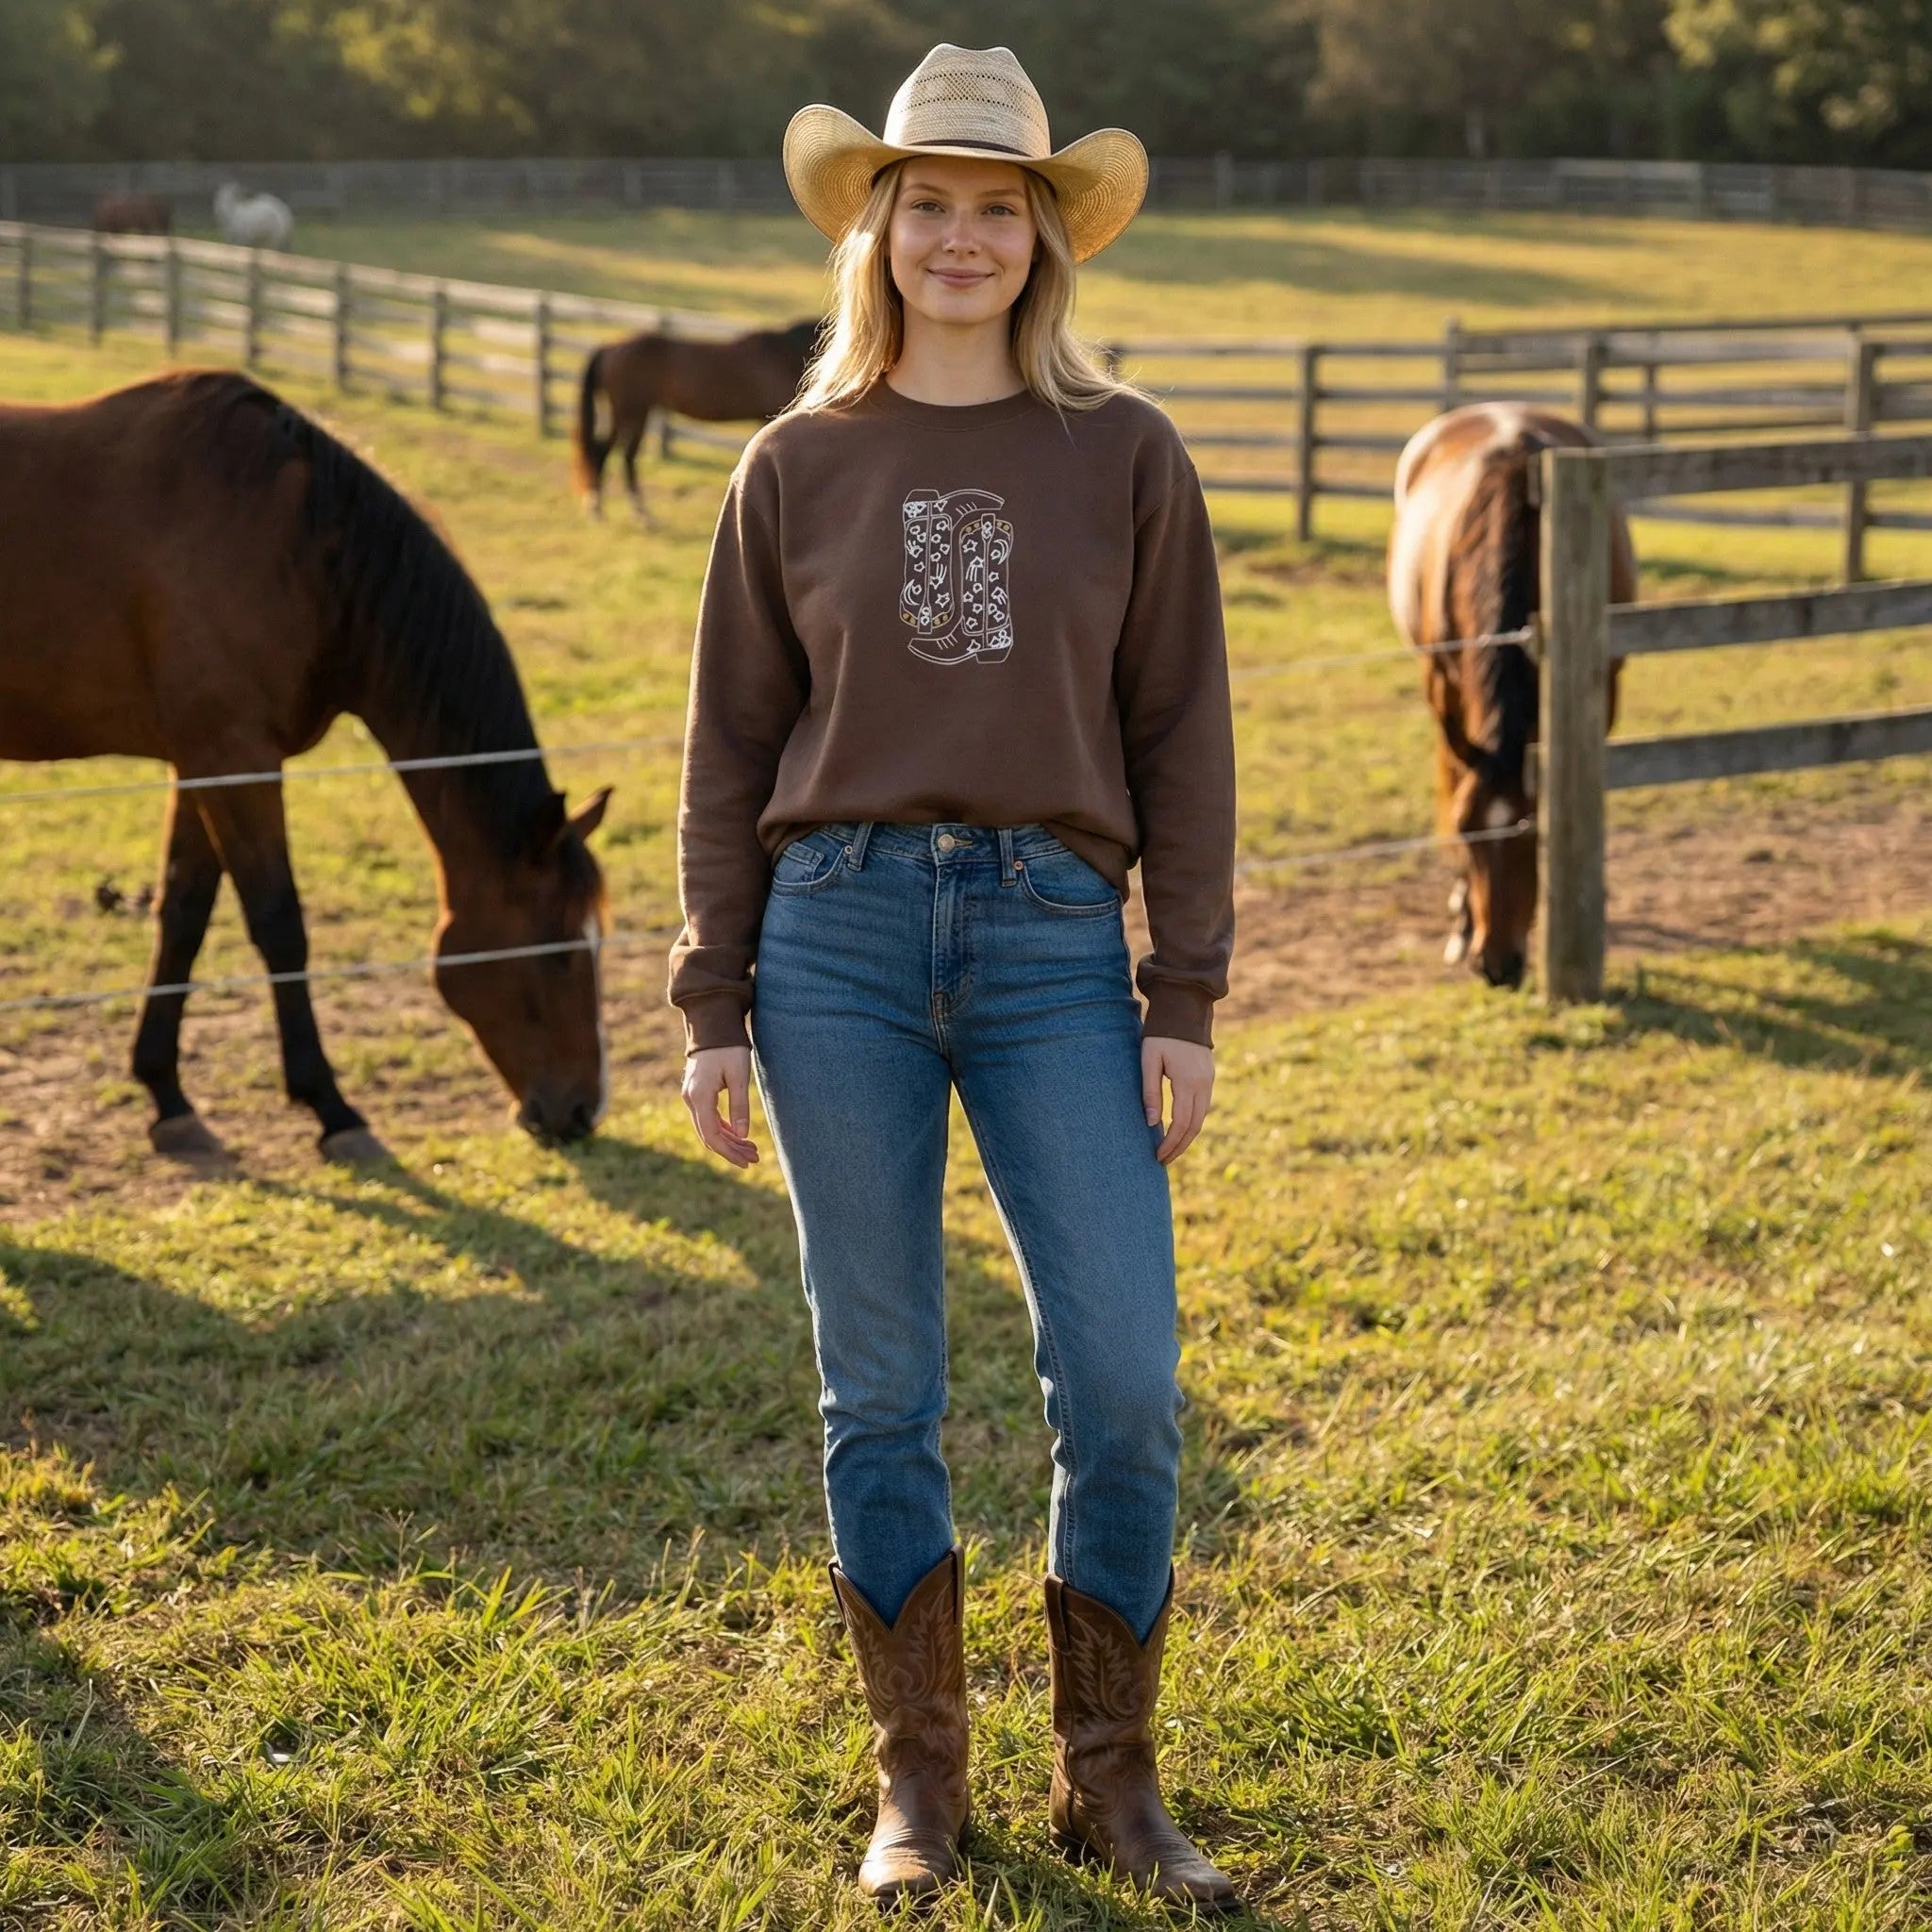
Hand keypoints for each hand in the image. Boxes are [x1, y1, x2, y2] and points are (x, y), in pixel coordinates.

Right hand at [682, 1045, 758, 1166]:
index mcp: (700, 1096)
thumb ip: (740, 1105)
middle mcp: (691, 1099)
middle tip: (755, 1158)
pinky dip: (723, 1128)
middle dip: (731, 1150)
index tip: (747, 1162)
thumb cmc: (729, 1047)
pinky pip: (707, 1117)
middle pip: (709, 1135)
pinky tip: (739, 1134)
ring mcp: (691, 1096)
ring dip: (729, 1141)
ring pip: (708, 1128)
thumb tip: (742, 1135)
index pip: (712, 1135)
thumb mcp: (739, 1076)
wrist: (713, 1024)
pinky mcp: (696, 1092)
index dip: (729, 1152)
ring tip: (751, 1150)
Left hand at [1142, 1036, 1213, 1165]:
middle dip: (1179, 1146)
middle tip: (1163, 1160)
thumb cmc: (1161, 1034)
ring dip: (1187, 1137)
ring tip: (1170, 1149)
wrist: (1185, 1009)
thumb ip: (1150, 1092)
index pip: (1181, 1123)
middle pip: (1195, 1126)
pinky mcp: (1209, 1077)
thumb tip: (1151, 1123)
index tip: (1158, 1155)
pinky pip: (1203, 1107)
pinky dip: (1192, 1123)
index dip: (1170, 1143)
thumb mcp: (1149, 1060)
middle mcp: (1204, 1084)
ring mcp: (1209, 1081)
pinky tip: (1179, 1129)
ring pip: (1201, 1119)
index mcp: (1188, 1081)